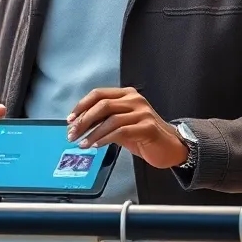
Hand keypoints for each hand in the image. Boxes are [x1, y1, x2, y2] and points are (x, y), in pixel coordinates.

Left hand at [68, 87, 187, 168]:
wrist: (170, 147)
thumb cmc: (144, 135)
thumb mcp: (120, 125)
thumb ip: (103, 121)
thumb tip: (78, 125)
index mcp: (126, 95)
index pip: (98, 94)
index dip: (81, 106)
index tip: (70, 119)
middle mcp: (134, 100)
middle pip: (102, 105)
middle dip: (83, 121)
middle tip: (72, 134)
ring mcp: (143, 112)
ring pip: (110, 119)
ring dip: (92, 133)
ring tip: (83, 143)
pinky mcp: (148, 127)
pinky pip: (121, 131)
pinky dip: (105, 139)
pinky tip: (97, 145)